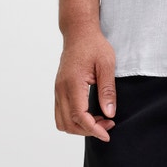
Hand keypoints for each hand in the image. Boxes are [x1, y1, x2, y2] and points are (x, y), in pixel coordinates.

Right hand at [54, 27, 116, 141]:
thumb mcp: (107, 64)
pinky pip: (61, 113)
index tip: (107, 134)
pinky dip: (74, 120)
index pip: (79, 116)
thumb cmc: (94, 45)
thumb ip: (107, 90)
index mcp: (72, 83)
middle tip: (108, 125)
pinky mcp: (59, 90)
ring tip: (100, 120)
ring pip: (62, 121)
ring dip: (80, 127)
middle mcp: (61, 89)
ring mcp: (57, 90)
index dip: (93, 129)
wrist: (79, 32)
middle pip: (68, 124)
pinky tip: (91, 114)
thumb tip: (109, 113)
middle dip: (88, 130)